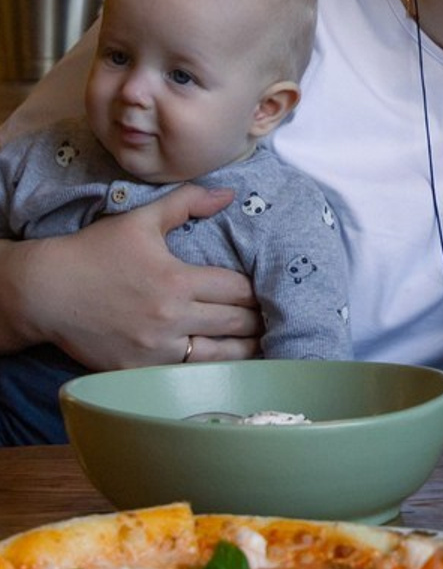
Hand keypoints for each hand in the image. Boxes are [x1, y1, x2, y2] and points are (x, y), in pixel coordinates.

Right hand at [12, 185, 260, 366]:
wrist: (44, 293)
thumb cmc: (94, 253)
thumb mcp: (142, 220)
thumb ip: (188, 203)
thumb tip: (229, 194)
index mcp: (178, 281)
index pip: (238, 289)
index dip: (256, 290)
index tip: (267, 290)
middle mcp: (171, 318)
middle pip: (235, 323)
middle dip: (257, 320)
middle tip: (273, 318)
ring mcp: (155, 350)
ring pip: (219, 356)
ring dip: (243, 349)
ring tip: (261, 344)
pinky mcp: (139, 371)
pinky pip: (187, 374)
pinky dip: (210, 370)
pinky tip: (226, 365)